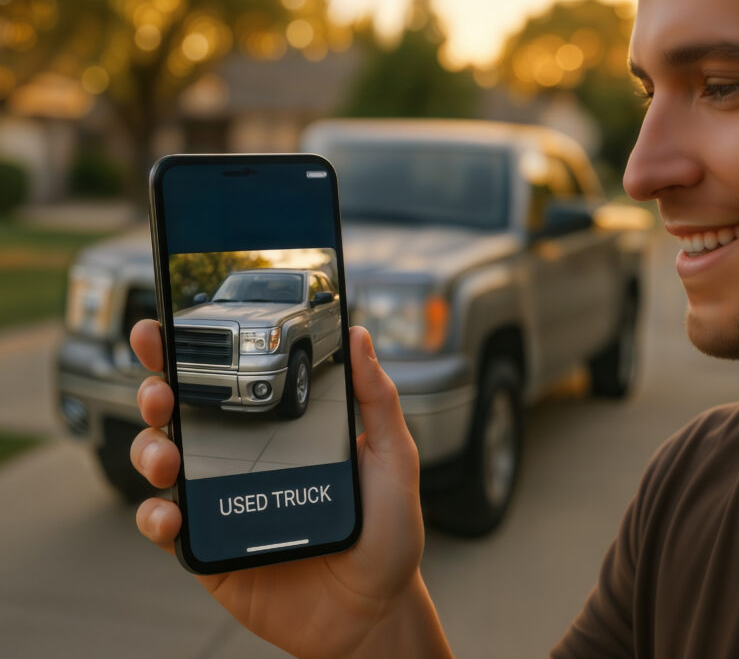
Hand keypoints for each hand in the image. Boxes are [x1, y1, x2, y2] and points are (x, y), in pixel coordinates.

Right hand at [129, 320, 449, 658]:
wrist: (374, 610)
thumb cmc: (388, 533)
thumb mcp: (393, 457)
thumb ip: (376, 399)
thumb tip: (361, 335)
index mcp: (281, 431)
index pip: (232, 381)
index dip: (194, 353)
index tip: (168, 326)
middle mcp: (244, 460)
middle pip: (184, 414)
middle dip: (157, 390)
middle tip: (160, 388)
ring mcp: (223, 503)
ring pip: (163, 463)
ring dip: (149, 449)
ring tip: (166, 455)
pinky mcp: (210, 549)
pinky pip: (166, 527)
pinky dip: (154, 515)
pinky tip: (170, 510)